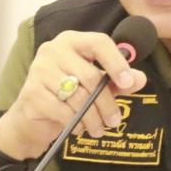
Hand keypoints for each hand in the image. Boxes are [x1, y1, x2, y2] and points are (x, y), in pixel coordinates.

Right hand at [0, 31, 147, 158]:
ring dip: (93, 118)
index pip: (98, 43)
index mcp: (72, 41)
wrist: (32, 118)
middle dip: (106, 104)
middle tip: (114, 121)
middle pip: (90, 76)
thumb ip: (117, 81)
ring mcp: (39, 70)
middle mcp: (53, 50)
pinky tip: (77, 128)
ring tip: (99, 129)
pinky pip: (62, 111)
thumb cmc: (67, 96)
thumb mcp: (96, 86)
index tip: (128, 83)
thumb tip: (139, 79)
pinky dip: (75, 124)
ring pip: (78, 97)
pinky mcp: (31, 92)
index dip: (116, 62)